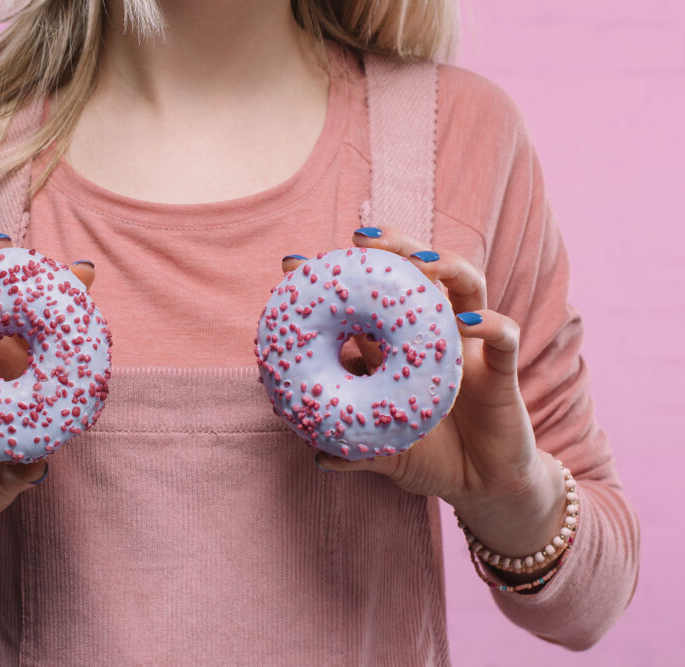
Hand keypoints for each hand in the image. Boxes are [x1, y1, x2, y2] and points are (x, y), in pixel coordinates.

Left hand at [283, 228, 565, 565]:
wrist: (484, 489)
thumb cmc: (433, 460)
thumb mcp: (386, 454)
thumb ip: (354, 452)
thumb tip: (318, 458)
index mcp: (399, 347)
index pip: (368, 298)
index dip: (336, 277)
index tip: (292, 263)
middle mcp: (436, 335)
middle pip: (421, 273)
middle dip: (393, 248)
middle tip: (360, 238)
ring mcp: (472, 347)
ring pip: (468, 287)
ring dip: (444, 265)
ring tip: (417, 259)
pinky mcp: (502, 371)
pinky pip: (503, 338)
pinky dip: (488, 326)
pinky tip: (465, 324)